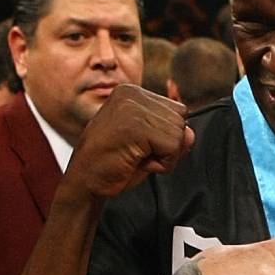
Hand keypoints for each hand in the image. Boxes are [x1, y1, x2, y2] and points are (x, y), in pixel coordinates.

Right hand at [60, 84, 193, 200]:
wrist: (84, 181)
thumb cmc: (115, 163)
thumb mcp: (148, 145)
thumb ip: (172, 135)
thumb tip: (190, 133)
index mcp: (132, 92)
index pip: (177, 110)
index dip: (166, 136)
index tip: (140, 145)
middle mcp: (132, 93)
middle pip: (181, 119)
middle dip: (167, 145)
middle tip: (137, 154)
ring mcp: (132, 108)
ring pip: (179, 133)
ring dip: (164, 156)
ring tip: (135, 157)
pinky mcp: (135, 126)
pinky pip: (173, 147)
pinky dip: (162, 163)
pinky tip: (136, 162)